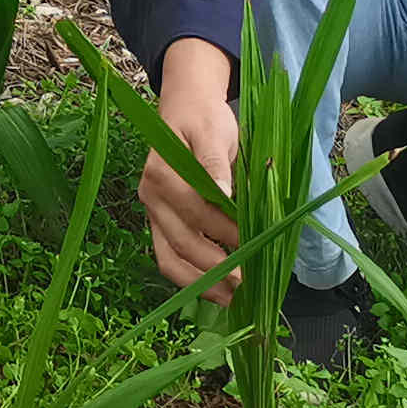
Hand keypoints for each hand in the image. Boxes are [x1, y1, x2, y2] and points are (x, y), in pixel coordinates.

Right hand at [140, 41, 244, 289]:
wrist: (185, 107)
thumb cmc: (203, 119)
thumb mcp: (214, 132)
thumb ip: (216, 164)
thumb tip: (222, 193)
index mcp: (161, 174)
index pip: (196, 212)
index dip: (226, 232)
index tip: (256, 244)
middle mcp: (150, 197)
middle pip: (181, 243)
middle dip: (216, 268)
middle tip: (249, 285)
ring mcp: (152, 213)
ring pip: (170, 259)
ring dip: (201, 284)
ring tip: (234, 300)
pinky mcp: (160, 224)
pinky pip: (170, 258)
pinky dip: (192, 278)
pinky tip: (218, 290)